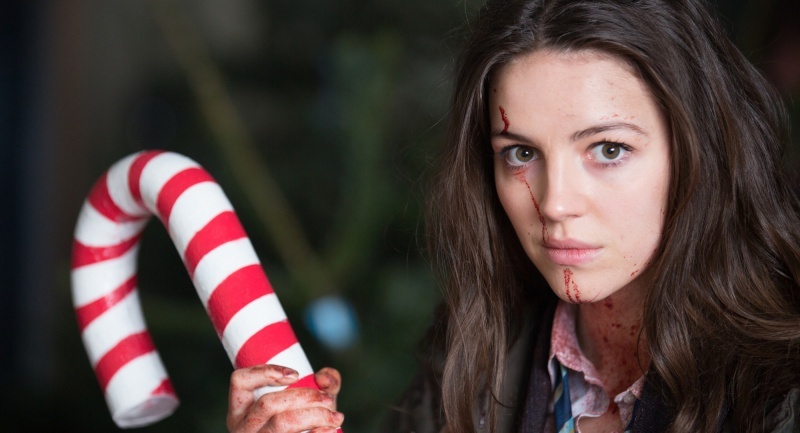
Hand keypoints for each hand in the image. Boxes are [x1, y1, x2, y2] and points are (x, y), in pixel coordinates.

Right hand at [227, 364, 342, 432]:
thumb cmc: (305, 420)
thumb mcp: (312, 398)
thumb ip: (325, 381)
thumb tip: (324, 379)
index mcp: (242, 408)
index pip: (240, 380)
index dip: (265, 372)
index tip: (296, 374)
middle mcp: (243, 427)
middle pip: (268, 403)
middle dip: (304, 396)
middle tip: (327, 399)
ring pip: (281, 423)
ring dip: (314, 415)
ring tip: (336, 416)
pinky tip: (331, 430)